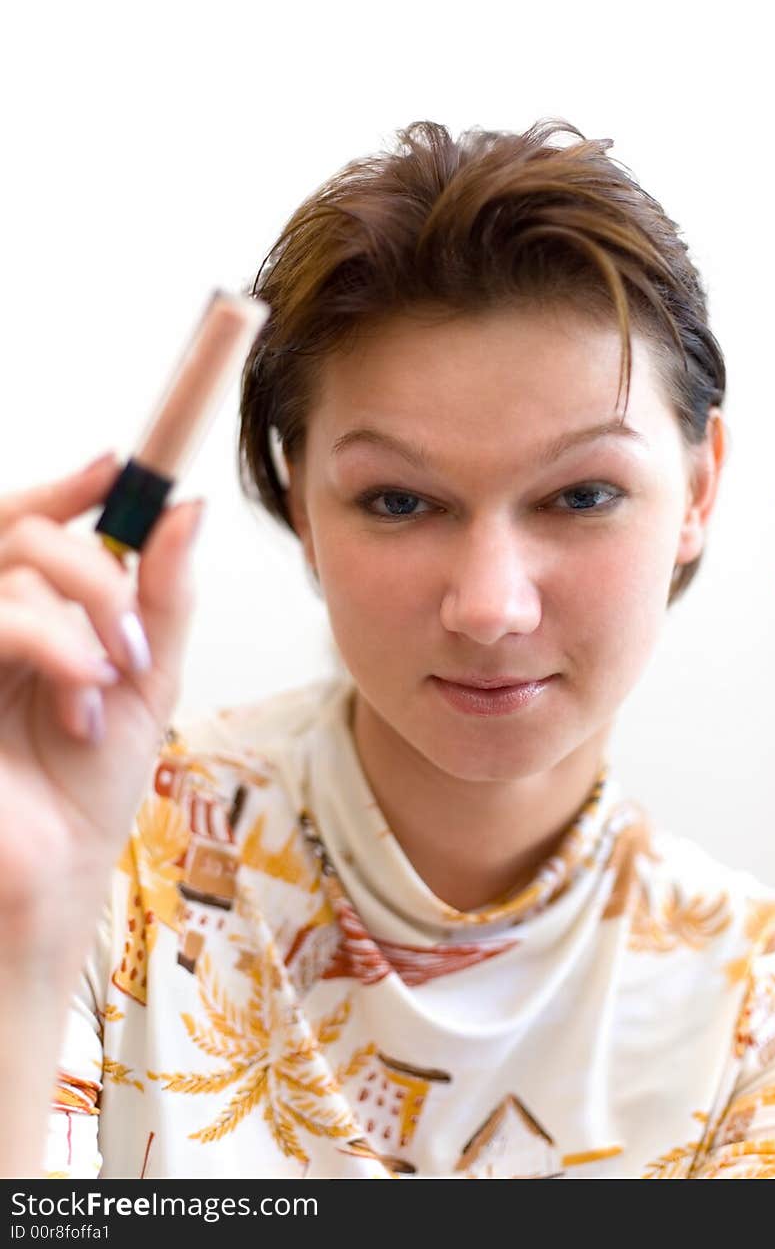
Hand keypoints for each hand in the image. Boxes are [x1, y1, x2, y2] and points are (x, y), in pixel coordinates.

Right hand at [0, 451, 203, 956]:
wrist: (56, 879)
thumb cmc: (89, 790)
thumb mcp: (149, 680)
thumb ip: (163, 595)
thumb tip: (187, 509)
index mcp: (28, 618)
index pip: (25, 525)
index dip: (64, 487)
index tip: (115, 466)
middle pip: (20, 532)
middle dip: (96, 569)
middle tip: (136, 636)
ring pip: (12, 566)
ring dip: (84, 614)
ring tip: (109, 682)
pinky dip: (52, 642)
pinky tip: (80, 698)